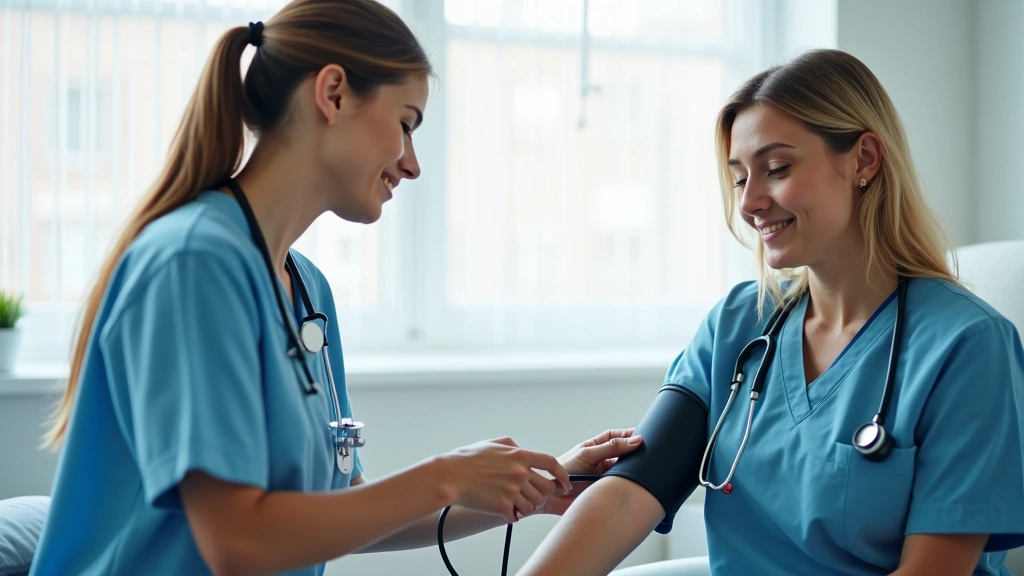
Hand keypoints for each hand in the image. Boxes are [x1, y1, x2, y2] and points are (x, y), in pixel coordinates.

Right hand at [438, 437, 570, 523]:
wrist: (449, 477)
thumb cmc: (467, 459)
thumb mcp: (492, 444)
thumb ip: (512, 446)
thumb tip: (522, 450)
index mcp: (519, 455)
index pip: (551, 463)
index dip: (562, 475)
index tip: (564, 484)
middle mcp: (520, 472)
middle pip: (546, 489)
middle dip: (540, 494)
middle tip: (528, 496)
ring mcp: (512, 490)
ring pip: (534, 506)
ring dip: (526, 507)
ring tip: (514, 504)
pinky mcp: (503, 506)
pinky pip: (517, 517)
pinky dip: (511, 516)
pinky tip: (502, 511)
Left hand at [537, 428, 641, 515]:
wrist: (551, 496)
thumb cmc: (562, 471)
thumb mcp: (587, 454)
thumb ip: (610, 448)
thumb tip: (634, 440)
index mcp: (595, 448)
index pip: (616, 438)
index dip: (628, 435)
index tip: (643, 435)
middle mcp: (601, 462)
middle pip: (623, 455)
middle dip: (635, 453)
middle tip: (649, 452)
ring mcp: (604, 477)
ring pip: (624, 472)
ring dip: (633, 471)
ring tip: (644, 467)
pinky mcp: (606, 491)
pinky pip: (622, 487)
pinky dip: (629, 485)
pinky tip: (635, 484)